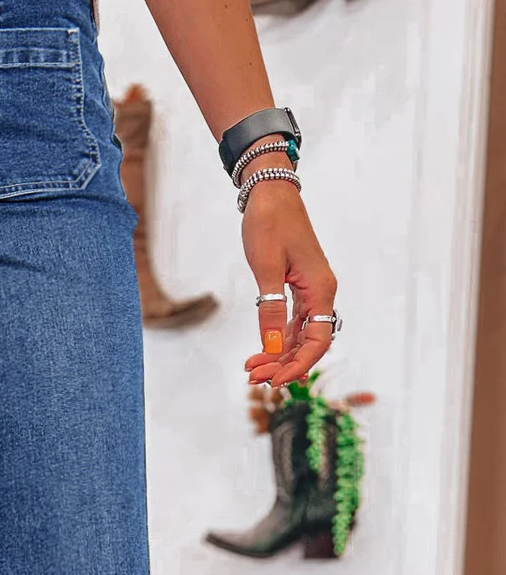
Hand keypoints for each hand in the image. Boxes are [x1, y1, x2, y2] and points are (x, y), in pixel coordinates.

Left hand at [241, 179, 337, 387]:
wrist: (270, 193)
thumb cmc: (269, 224)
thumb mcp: (266, 269)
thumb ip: (271, 310)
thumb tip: (273, 347)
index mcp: (321, 289)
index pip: (318, 341)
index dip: (297, 365)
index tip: (273, 381)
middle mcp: (321, 292)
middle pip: (309, 342)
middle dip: (283, 364)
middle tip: (252, 378)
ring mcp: (312, 290)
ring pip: (301, 335)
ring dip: (279, 354)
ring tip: (252, 369)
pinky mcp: (299, 286)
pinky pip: (295, 321)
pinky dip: (279, 338)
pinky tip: (263, 351)